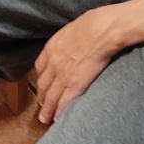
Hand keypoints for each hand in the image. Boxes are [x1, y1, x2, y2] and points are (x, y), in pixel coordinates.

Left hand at [36, 0, 143, 123]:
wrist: (103, 29)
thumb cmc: (93, 23)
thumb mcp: (71, 29)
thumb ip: (67, 40)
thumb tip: (71, 41)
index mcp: (51, 48)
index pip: (40, 68)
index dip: (40, 80)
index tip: (42, 86)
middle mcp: (53, 63)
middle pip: (42, 85)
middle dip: (41, 98)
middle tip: (41, 107)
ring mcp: (63, 75)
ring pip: (50, 98)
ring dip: (47, 110)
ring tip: (46, 119)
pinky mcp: (75, 85)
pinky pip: (63, 103)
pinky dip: (59, 113)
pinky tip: (58, 119)